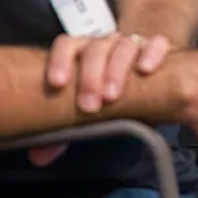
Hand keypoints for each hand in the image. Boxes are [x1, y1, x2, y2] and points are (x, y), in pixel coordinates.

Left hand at [29, 32, 171, 165]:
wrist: (148, 74)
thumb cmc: (111, 90)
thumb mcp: (91, 109)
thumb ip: (68, 127)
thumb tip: (40, 155)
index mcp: (84, 52)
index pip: (67, 45)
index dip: (60, 60)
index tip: (57, 84)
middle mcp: (107, 44)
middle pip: (96, 49)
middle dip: (90, 76)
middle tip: (89, 105)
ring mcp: (133, 43)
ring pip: (123, 46)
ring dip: (116, 70)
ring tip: (112, 95)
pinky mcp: (158, 47)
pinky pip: (157, 44)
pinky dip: (151, 53)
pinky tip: (145, 69)